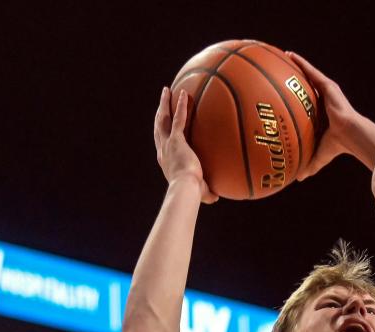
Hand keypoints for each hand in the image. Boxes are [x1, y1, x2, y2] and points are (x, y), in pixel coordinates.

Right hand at [153, 87, 217, 203]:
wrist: (185, 188)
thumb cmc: (191, 194)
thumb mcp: (199, 192)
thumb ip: (207, 193)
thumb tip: (216, 197)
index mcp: (165, 160)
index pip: (161, 143)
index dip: (161, 132)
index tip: (163, 125)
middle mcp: (163, 150)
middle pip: (159, 126)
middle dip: (160, 112)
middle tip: (162, 101)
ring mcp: (167, 144)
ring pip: (163, 119)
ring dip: (165, 103)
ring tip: (167, 90)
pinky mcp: (176, 140)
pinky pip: (178, 119)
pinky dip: (181, 106)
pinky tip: (183, 94)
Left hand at [286, 51, 362, 180]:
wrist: (348, 135)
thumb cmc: (336, 146)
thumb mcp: (318, 155)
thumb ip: (308, 165)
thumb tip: (297, 179)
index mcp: (319, 114)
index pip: (305, 103)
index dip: (295, 97)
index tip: (283, 94)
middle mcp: (322, 100)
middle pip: (305, 86)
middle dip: (294, 78)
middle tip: (279, 72)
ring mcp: (325, 92)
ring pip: (308, 75)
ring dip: (297, 65)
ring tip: (282, 55)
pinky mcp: (328, 85)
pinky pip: (311, 71)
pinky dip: (301, 63)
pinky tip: (290, 55)